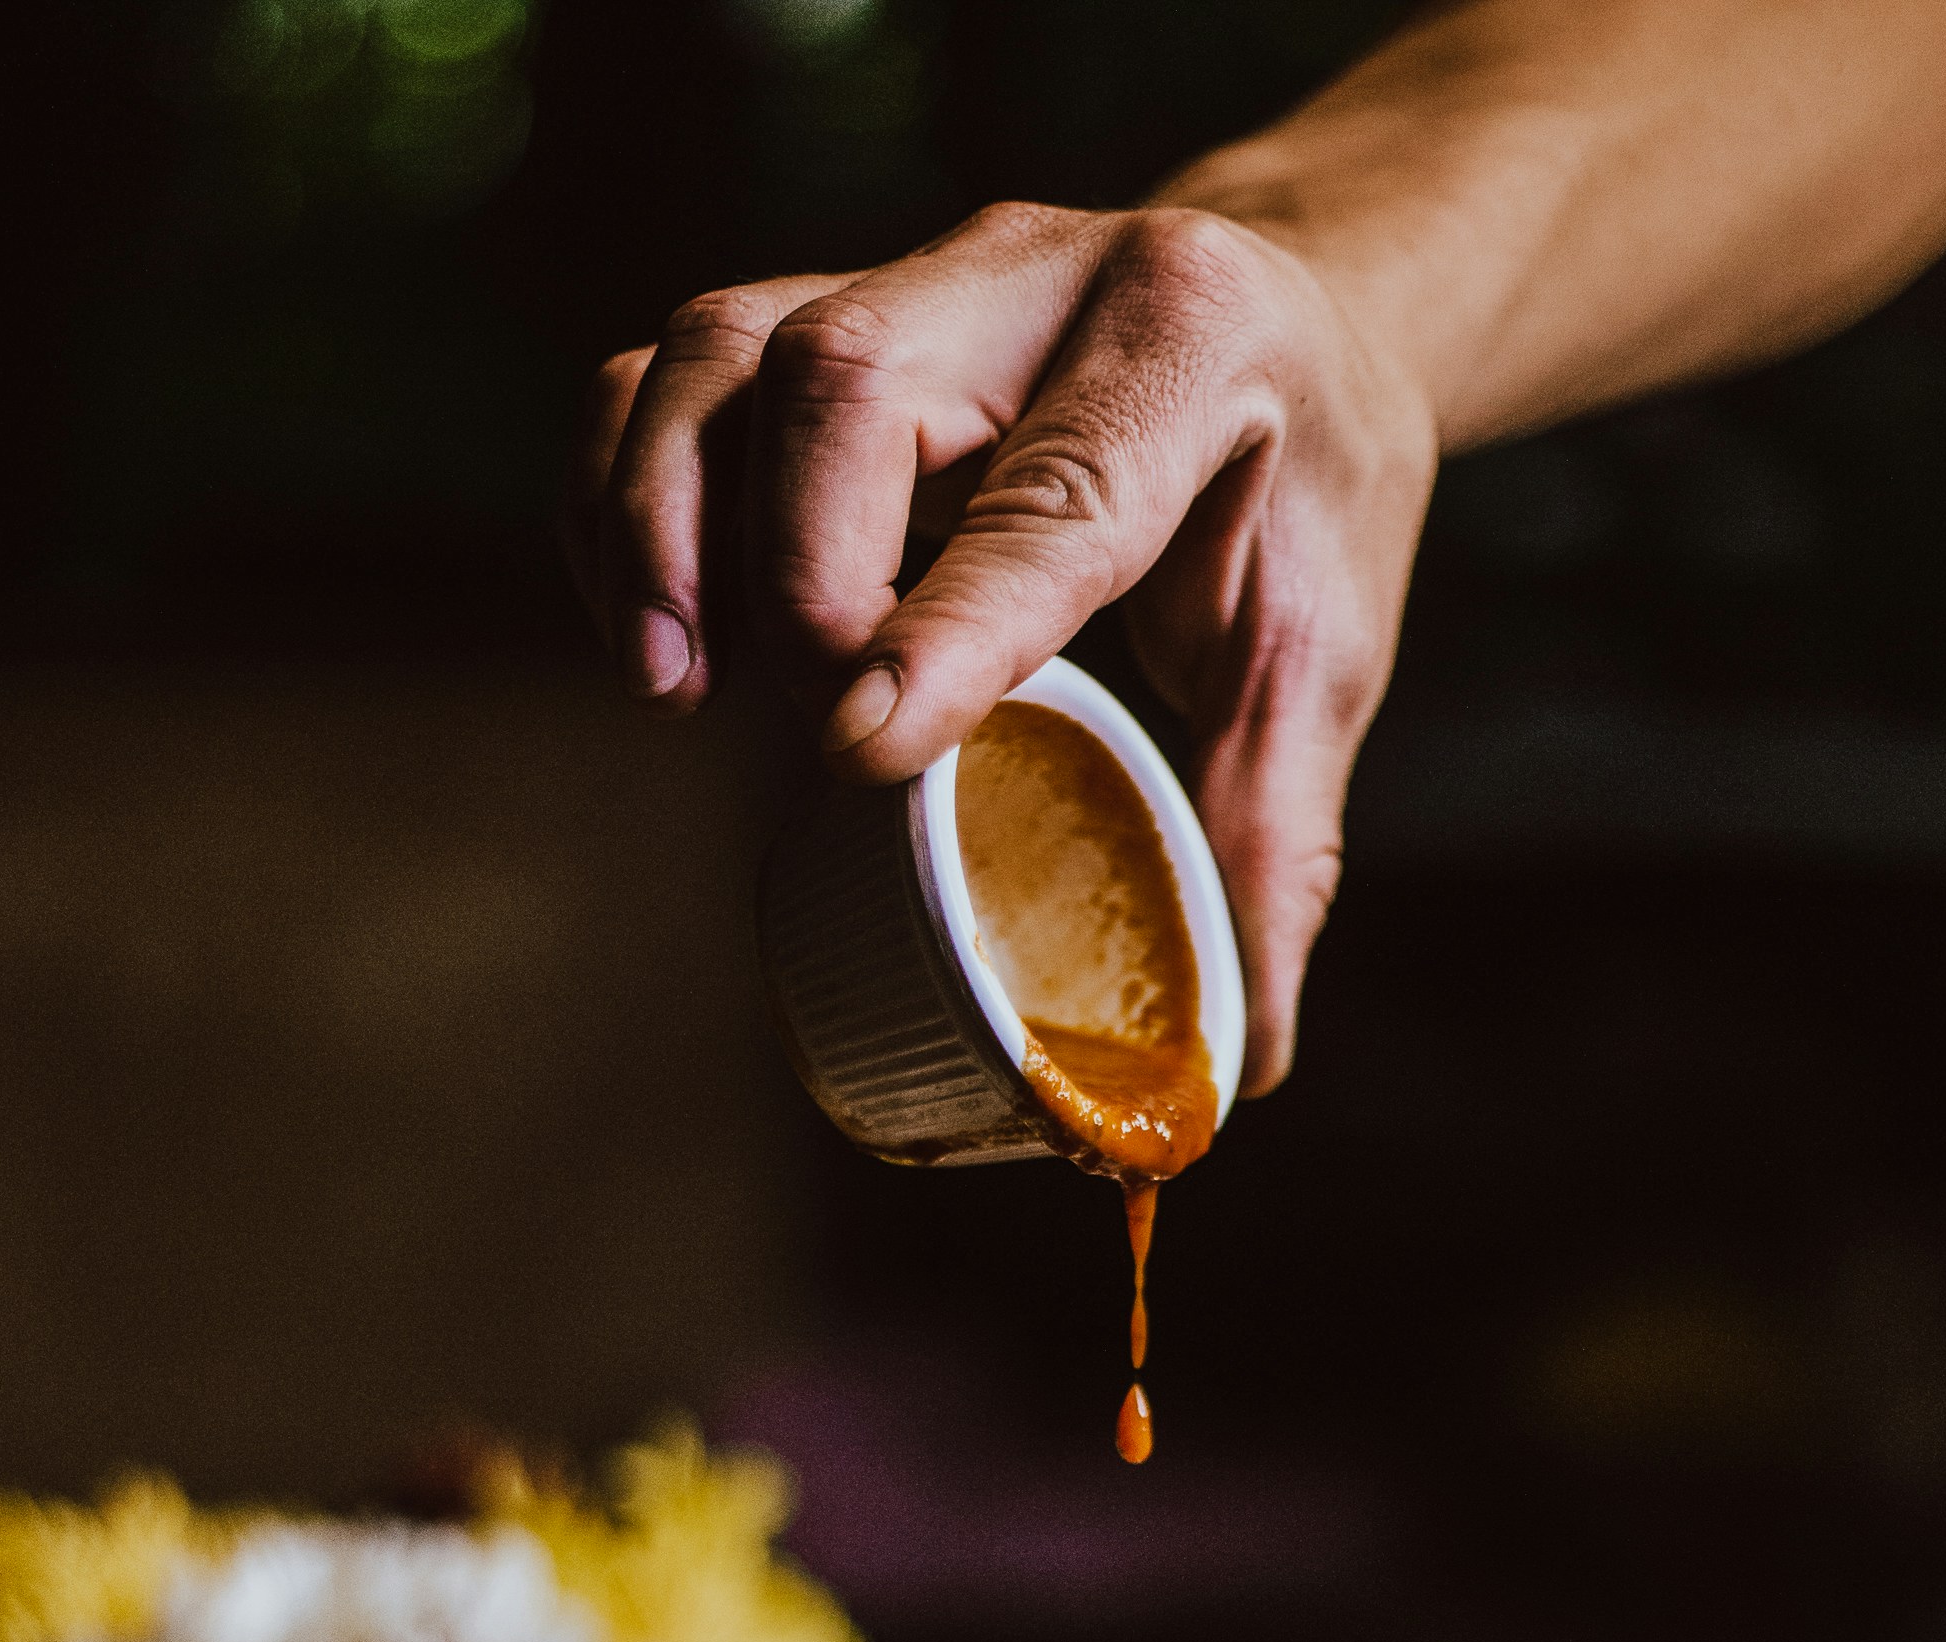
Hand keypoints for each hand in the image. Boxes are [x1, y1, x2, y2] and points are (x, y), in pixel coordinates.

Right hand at [569, 203, 1438, 1092]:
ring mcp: (912, 283)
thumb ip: (1275, 842)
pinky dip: (620, 497)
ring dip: (662, 526)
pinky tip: (646, 631)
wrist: (1300, 319)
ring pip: (723, 351)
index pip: (1051, 493)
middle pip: (843, 379)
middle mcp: (1035, 274)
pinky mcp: (819, 309)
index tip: (856, 748)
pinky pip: (666, 375)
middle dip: (797, 578)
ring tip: (673, 688)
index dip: (945, 623)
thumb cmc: (1307, 491)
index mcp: (1191, 345)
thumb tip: (1236, 1064)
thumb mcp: (1325, 653)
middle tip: (817, 736)